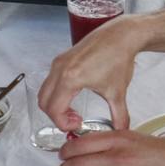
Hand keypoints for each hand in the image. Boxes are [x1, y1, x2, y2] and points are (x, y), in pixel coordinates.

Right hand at [39, 16, 144, 130]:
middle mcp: (60, 68)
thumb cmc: (118, 58)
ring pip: (45, 90)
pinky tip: (74, 95)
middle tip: (74, 120)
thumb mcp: (118, 92)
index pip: (54, 109)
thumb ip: (119, 116)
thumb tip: (120, 130)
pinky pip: (50, 80)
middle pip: (43, 101)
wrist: (121, 35)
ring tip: (74, 110)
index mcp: (70, 78)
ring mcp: (59, 62)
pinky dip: (56, 93)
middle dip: (56, 116)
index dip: (63, 123)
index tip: (78, 125)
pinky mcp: (62, 58)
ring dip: (55, 104)